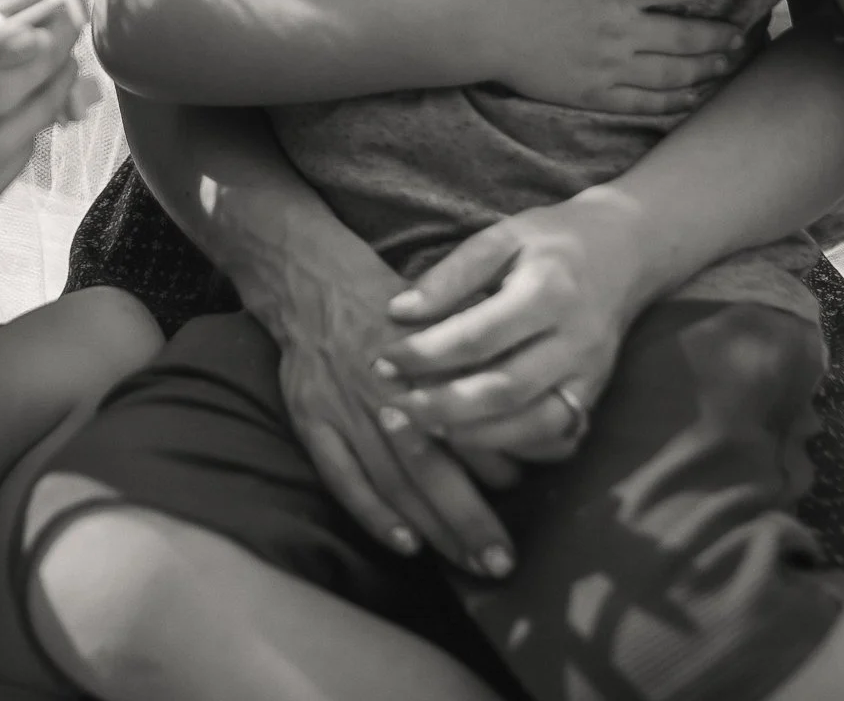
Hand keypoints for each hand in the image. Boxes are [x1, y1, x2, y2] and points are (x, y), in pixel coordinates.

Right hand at [268, 227, 521, 577]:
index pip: (466, 424)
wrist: (313, 279)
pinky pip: (342, 476)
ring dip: (430, 528)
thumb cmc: (387, 300)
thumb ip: (476, 350)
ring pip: (392, 480)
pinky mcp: (312, 420)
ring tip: (465, 564)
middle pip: (432, 466)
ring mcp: (345, 409)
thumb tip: (531, 391)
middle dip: (469, 519)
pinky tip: (403, 543)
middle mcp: (385, 391)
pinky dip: (372, 513)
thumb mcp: (440, 308)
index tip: (523, 492)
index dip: (498, 463)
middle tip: (501, 563)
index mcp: (421, 361)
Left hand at [371, 192, 646, 461]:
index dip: (428, 353)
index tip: (384, 359)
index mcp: (549, 291)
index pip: (480, 334)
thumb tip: (399, 311)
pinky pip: (557, 439)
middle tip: (395, 407)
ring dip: (476, 437)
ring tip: (425, 429)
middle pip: (505, 389)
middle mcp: (575, 340)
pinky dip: (515, 447)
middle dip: (444, 405)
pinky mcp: (595, 397)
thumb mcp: (501, 237)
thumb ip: (451, 274)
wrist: (623, 252)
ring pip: (533, 425)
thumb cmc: (549, 241)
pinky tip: (475, 441)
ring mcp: (590, 376)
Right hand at [468, 0, 750, 113]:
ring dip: (705, 68)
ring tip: (725, 62)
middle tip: (743, 32)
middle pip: (687, 36)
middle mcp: (621, 32)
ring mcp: (608, 67)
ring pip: (672, 73)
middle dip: (720, 34)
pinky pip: (643, 103)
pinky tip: (691, 98)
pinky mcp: (593, 93)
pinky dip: (674, 102)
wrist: (476, 26)